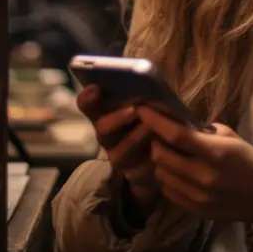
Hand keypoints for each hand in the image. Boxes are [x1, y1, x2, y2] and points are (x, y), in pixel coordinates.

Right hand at [77, 85, 160, 215]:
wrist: (165, 156)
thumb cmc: (155, 120)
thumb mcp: (149, 104)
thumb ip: (141, 94)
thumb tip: (144, 77)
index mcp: (106, 114)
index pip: (88, 105)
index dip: (88, 98)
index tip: (95, 87)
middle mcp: (107, 136)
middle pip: (102, 128)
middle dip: (118, 119)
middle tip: (134, 109)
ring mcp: (119, 157)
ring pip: (121, 151)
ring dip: (137, 137)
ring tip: (153, 127)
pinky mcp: (134, 174)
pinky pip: (140, 169)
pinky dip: (152, 158)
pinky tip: (164, 147)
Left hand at [137, 105, 252, 224]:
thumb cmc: (250, 160)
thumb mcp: (231, 137)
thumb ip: (204, 132)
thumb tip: (179, 124)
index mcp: (216, 153)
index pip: (176, 136)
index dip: (156, 122)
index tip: (143, 110)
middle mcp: (204, 176)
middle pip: (162, 157)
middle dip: (156, 143)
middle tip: (160, 137)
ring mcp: (199, 196)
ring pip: (162, 175)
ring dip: (161, 163)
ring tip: (170, 156)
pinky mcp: (197, 210)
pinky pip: (169, 192)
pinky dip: (169, 180)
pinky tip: (178, 174)